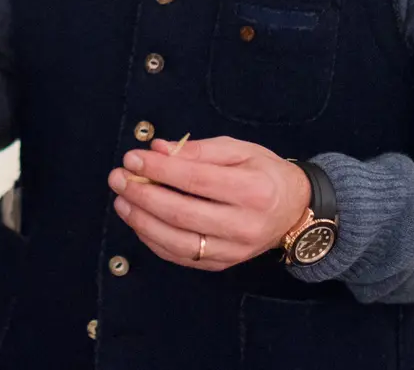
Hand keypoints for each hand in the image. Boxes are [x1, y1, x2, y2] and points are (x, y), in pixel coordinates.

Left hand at [106, 136, 310, 270]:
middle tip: (118, 178)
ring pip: (178, 242)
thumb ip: (199, 150)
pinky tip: (139, 222)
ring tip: (121, 202)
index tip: (132, 158)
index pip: (195, 180)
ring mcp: (234, 250)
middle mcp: (244, 225)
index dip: (158, 169)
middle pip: (182, 213)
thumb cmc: (265, 173)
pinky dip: (154, 241)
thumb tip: (158, 149)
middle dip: (143, 195)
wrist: (295, 210)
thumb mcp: (239, 149)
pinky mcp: (224, 264)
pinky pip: (181, 257)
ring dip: (142, 222)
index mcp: (252, 190)